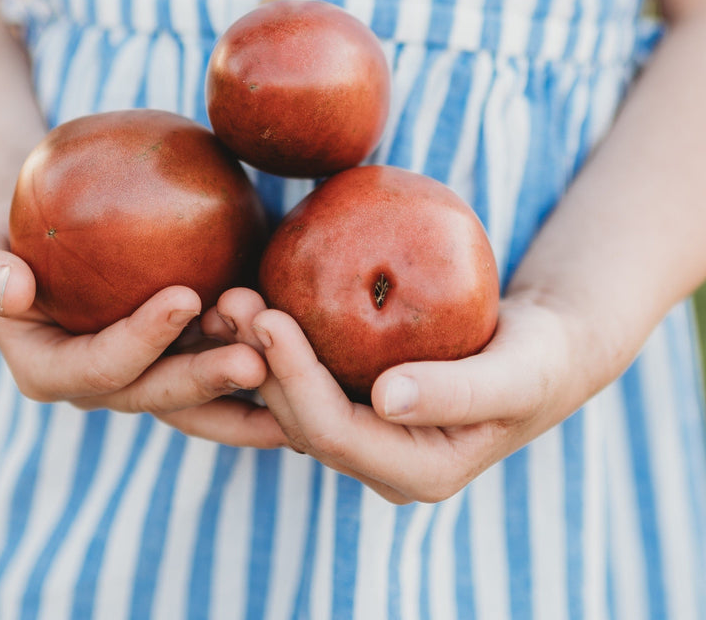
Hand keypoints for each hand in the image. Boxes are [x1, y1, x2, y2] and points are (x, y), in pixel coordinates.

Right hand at [0, 204, 286, 447]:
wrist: (46, 240)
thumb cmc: (7, 239)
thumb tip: (10, 292)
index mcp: (56, 373)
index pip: (101, 366)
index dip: (141, 339)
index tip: (184, 296)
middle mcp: (109, 387)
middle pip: (162, 394)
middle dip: (208, 379)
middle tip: (257, 360)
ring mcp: (151, 375)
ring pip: (205, 393)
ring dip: (249, 381)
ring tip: (294, 361)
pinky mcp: (185, 353)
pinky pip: (226, 363)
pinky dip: (264, 363)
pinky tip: (307, 355)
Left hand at [212, 288, 594, 503]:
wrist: (539, 354)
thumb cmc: (538, 363)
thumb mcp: (515, 375)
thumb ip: (460, 392)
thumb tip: (389, 400)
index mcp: (416, 473)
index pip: (335, 432)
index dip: (296, 378)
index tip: (269, 317)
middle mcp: (380, 464)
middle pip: (300, 418)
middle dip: (263, 362)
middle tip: (232, 299)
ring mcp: (366, 437)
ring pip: (293, 399)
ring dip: (258, 351)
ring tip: (230, 297)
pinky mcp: (358, 405)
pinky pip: (307, 376)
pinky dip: (279, 343)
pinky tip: (257, 298)